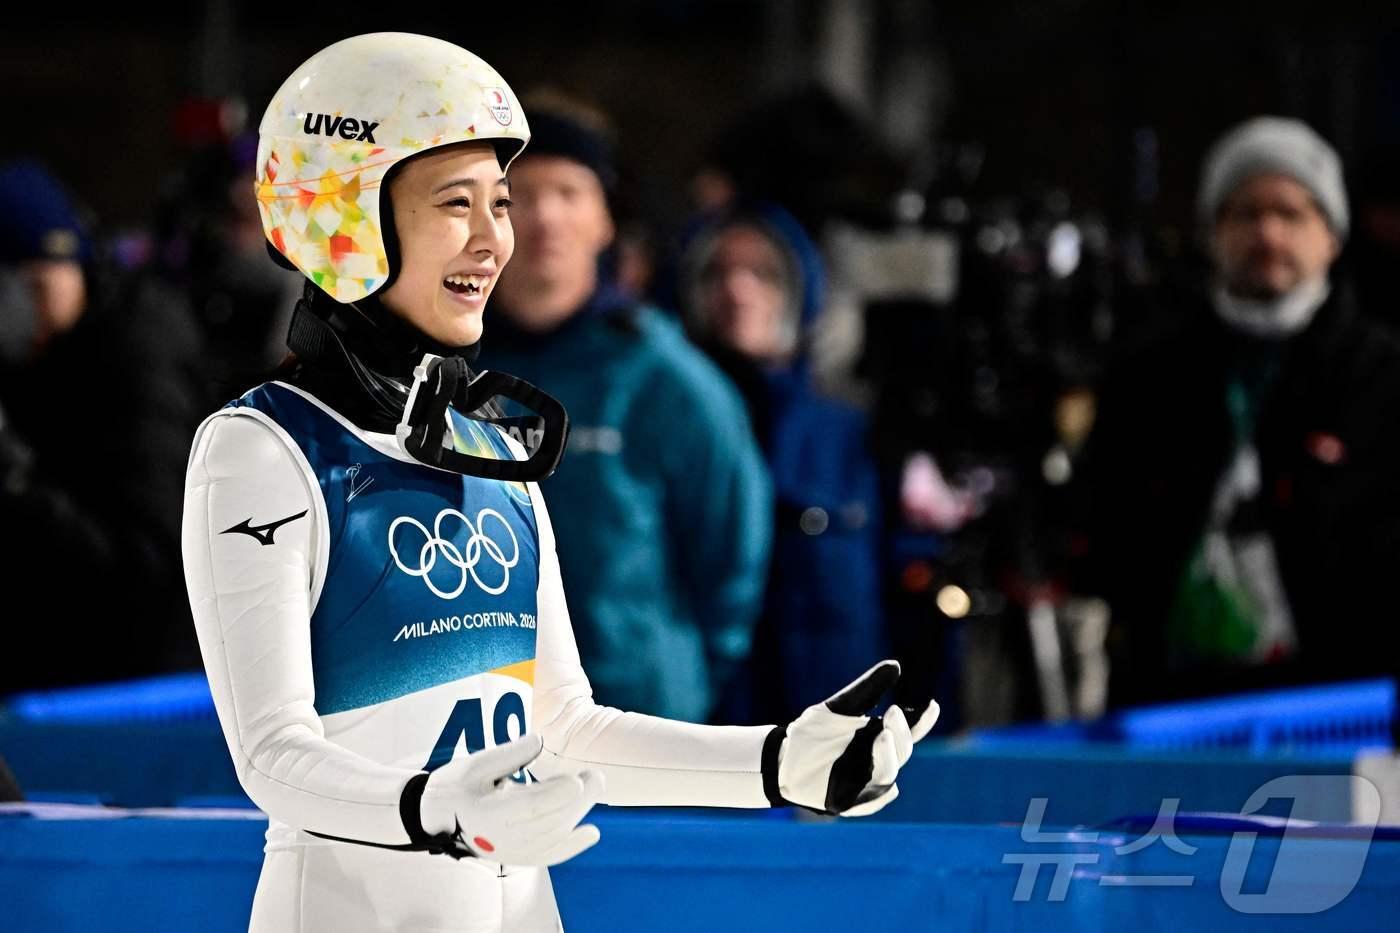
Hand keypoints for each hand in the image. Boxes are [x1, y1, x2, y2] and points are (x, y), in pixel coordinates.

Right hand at [419, 733, 604, 865]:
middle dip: (577, 799)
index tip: (577, 781)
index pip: (529, 807)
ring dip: (578, 812)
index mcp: (487, 813)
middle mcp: (500, 838)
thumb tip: (540, 741)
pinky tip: (592, 832)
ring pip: (552, 835)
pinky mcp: (517, 856)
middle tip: (596, 775)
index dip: (555, 796)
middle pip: (548, 820)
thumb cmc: (457, 785)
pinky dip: (571, 845)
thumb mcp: (476, 764)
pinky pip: (548, 854)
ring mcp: (510, 851)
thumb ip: (509, 754)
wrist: (438, 819)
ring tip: (595, 785)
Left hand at [769, 661, 938, 815]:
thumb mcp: (839, 707)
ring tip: (883, 736)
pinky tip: (887, 788)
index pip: (908, 731)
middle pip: (901, 751)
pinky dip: (876, 799)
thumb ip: (866, 689)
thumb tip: (895, 665)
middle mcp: (877, 761)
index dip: (921, 721)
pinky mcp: (846, 802)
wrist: (782, 757)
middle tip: (893, 712)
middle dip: (901, 733)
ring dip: (888, 758)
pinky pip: (865, 804)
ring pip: (886, 776)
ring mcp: (863, 784)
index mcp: (879, 738)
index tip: (932, 705)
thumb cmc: (813, 732)